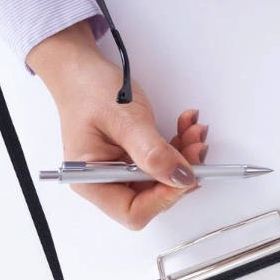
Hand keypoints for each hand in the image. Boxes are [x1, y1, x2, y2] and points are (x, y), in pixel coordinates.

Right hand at [27, 21, 206, 229]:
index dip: (163, 197)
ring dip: (184, 156)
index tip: (185, 174)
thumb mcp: (125, 120)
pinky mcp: (134, 157)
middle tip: (197, 146)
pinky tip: (184, 125)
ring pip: (164, 178)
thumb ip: (152, 153)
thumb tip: (180, 178)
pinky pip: (163, 160)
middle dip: (180, 172)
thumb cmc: (90, 89)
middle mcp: (105, 181)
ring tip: (193, 130)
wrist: (81, 68)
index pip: (133, 211)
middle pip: (153, 197)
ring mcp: (121, 170)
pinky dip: (178, 145)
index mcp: (91, 181)